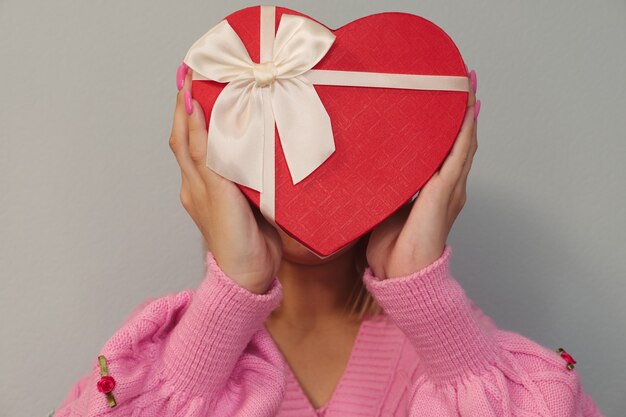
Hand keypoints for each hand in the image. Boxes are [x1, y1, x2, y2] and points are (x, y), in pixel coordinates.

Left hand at [169, 64, 282, 293]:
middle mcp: (203, 184)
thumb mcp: (217, 193)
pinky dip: (232, 144)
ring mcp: (221, 192)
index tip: (190, 76)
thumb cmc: (232, 241)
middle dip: (195, 109)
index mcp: (194, 183)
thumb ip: (206, 154)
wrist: (251, 275)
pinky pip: (232, 164)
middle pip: (194, 139)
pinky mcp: (240, 198)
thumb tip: (193, 114)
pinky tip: (244, 135)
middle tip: (205, 80)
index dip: (184, 106)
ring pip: (212, 150)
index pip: (184, 136)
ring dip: (213, 123)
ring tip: (224, 99)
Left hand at [366, 75, 478, 278]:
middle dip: (460, 108)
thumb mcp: (384, 208)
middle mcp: (447, 186)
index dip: (447, 122)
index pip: (444, 149)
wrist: (402, 276)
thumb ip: (384, 187)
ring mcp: (450, 188)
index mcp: (433, 190)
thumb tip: (364, 168)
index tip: (444, 95)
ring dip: (466, 111)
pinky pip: (458, 154)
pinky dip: (464, 130)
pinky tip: (467, 109)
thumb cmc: (392, 250)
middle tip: (460, 77)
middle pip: (459, 139)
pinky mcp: (444, 192)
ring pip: (463, 141)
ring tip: (467, 82)